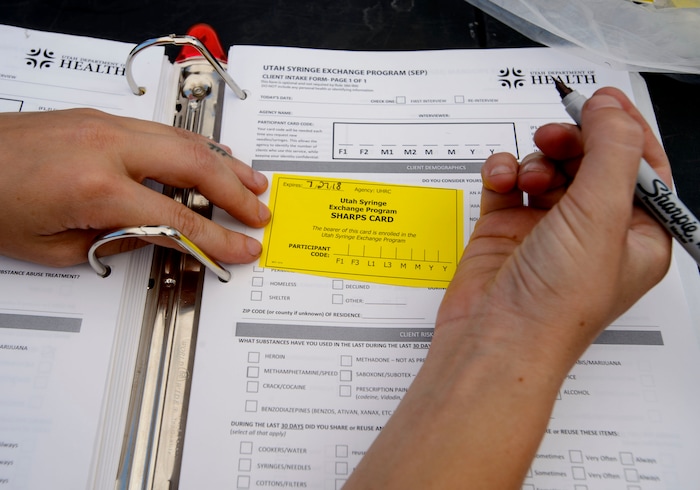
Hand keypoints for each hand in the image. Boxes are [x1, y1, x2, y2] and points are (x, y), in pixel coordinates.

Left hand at [0, 109, 269, 265]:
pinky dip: (194, 147)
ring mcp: (104, 126)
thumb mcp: (53, 248)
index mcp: (96, 187)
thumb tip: (155, 234)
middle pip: (196, 166)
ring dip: (223, 163)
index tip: (243, 247)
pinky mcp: (98, 119)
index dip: (218, 238)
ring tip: (250, 181)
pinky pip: (162, 131)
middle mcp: (107, 147)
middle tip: (259, 211)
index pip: (178, 218)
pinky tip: (207, 157)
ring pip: (185, 140)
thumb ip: (117, 242)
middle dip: (235, 191)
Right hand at [346, 88, 671, 488]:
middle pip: (591, 160)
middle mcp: (593, 230)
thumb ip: (611, 150)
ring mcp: (547, 229)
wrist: (494, 339)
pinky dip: (503, 172)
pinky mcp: (506, 229)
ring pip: (547, 167)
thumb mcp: (601, 216)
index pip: (642, 166)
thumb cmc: (557, 302)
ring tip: (527, 178)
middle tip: (556, 134)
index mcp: (636, 234)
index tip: (601, 101)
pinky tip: (501, 180)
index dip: (624, 128)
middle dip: (573, 142)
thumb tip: (609, 106)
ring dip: (536, 161)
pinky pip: (508, 182)